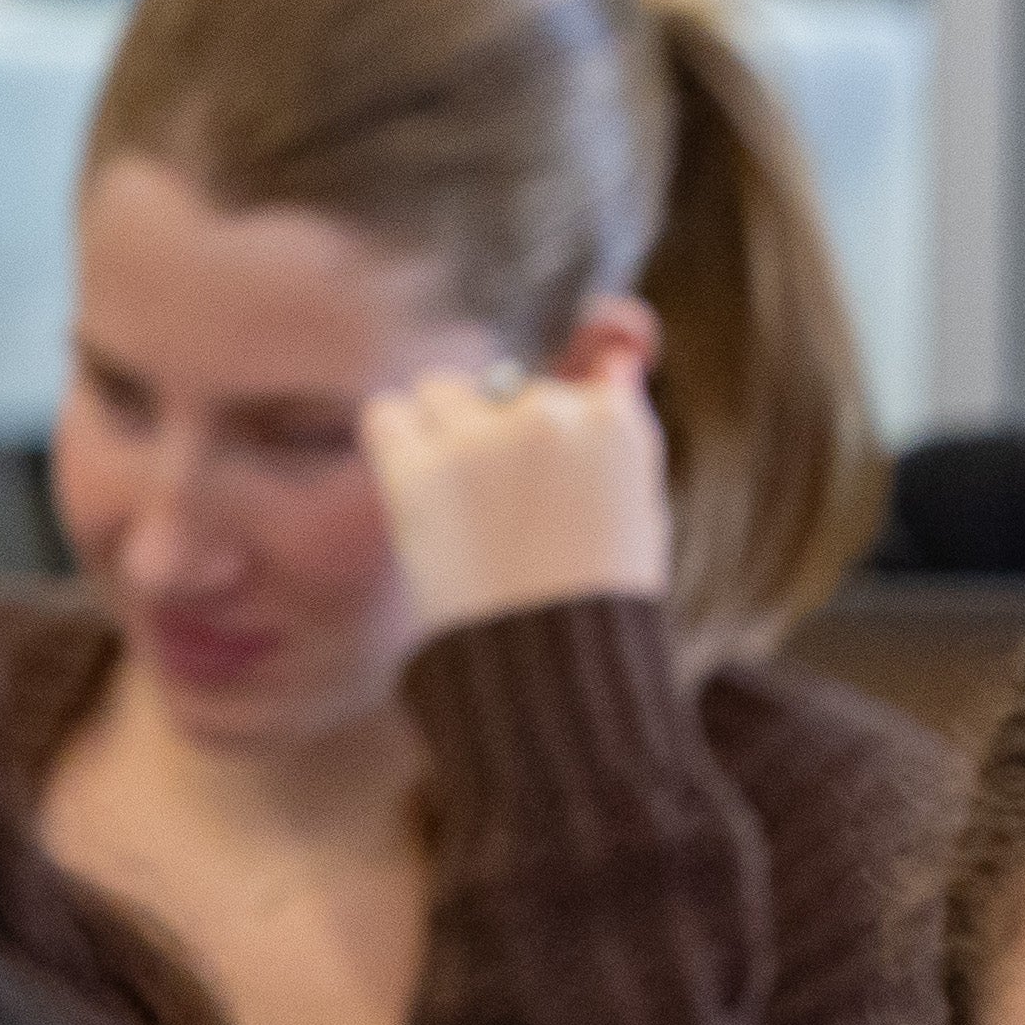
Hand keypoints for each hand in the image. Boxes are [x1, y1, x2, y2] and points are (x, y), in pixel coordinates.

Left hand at [358, 355, 678, 633]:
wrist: (549, 660)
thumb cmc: (595, 598)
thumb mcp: (638, 507)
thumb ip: (621, 430)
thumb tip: (617, 364)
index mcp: (613, 421)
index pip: (583, 374)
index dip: (559, 418)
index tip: (544, 464)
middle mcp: (549, 415)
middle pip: (506, 388)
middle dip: (500, 433)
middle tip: (499, 504)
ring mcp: (483, 440)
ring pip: (442, 390)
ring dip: (443, 426)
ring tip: (456, 493)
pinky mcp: (421, 470)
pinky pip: (386, 415)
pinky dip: (394, 437)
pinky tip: (411, 478)